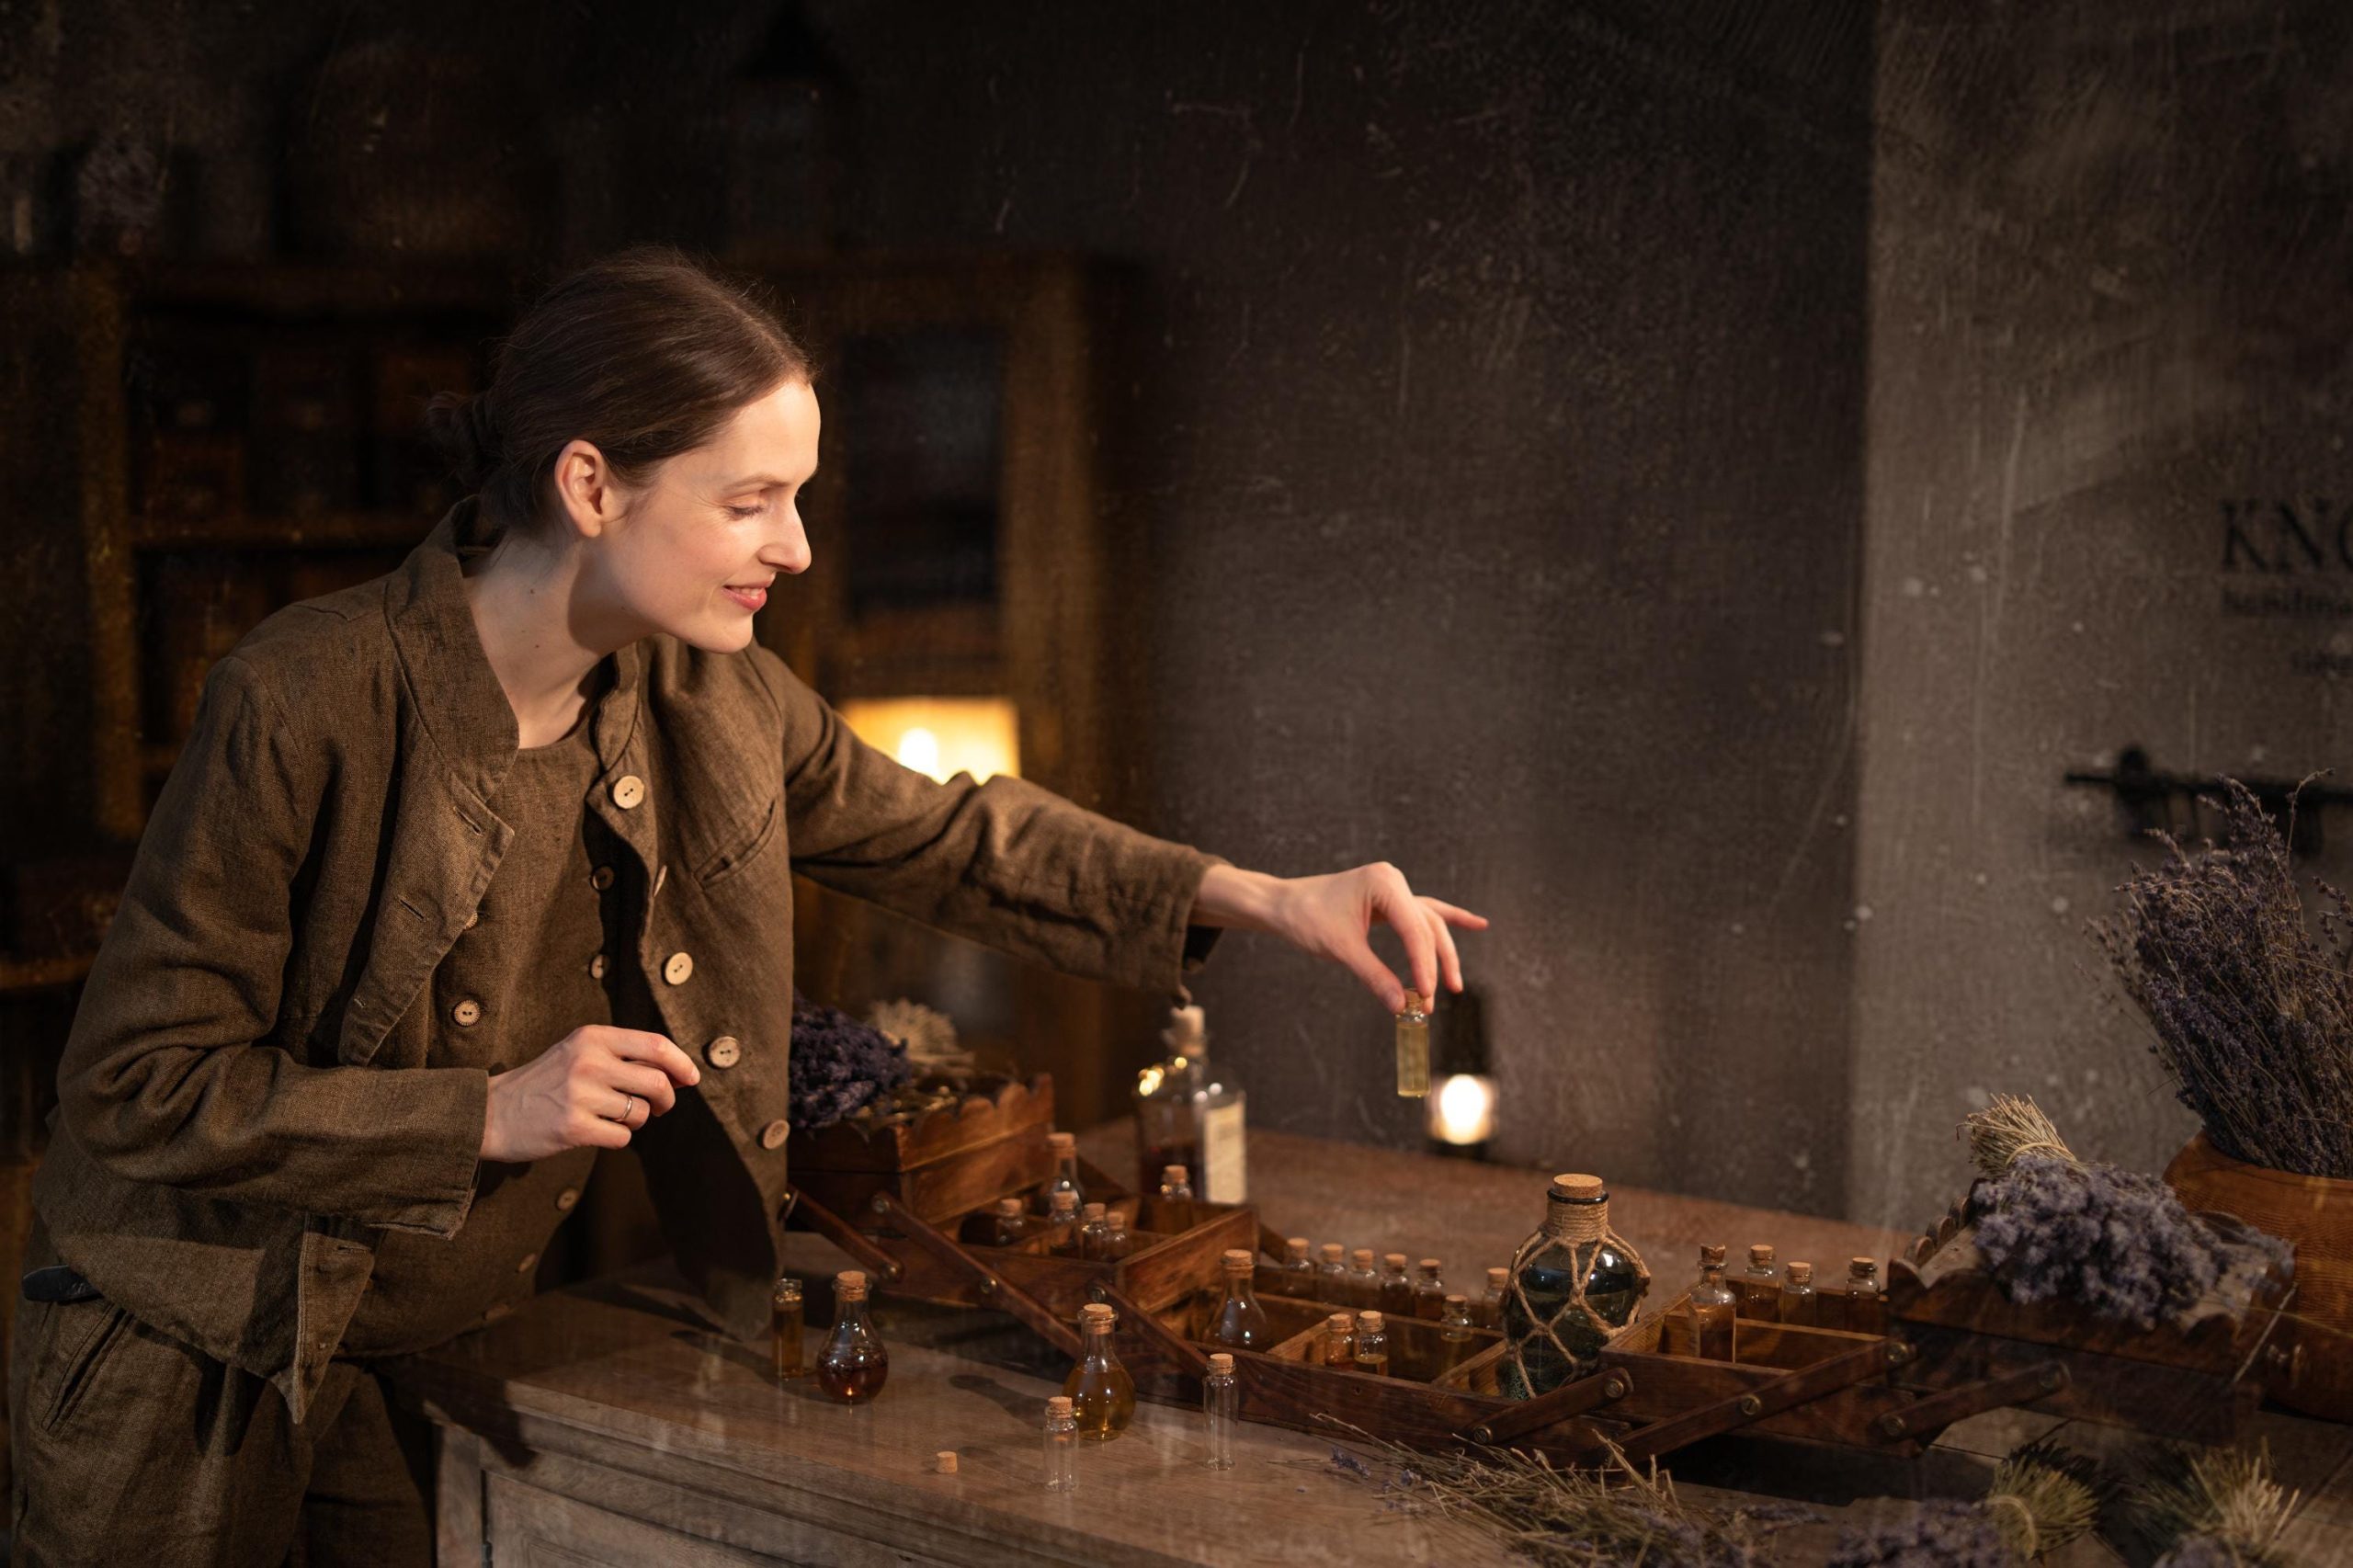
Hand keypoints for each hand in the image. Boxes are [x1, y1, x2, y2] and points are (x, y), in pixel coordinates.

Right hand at [480, 1025, 701, 1161]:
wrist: (491, 1112)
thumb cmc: (545, 1082)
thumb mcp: (579, 1052)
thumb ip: (624, 1056)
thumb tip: (681, 1073)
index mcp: (592, 1037)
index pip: (655, 1044)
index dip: (681, 1063)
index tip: (691, 1078)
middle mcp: (588, 1061)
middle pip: (657, 1082)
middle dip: (667, 1099)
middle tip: (659, 1107)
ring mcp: (580, 1095)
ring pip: (641, 1113)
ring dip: (636, 1120)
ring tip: (611, 1116)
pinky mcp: (574, 1128)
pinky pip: (622, 1137)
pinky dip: (617, 1138)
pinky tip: (595, 1131)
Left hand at [1192, 862, 1488, 1010]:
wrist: (1283, 905)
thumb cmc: (1307, 919)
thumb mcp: (1341, 949)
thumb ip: (1374, 976)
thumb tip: (1401, 1006)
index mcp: (1383, 883)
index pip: (1414, 930)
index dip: (1423, 966)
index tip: (1426, 996)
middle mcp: (1393, 881)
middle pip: (1427, 927)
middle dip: (1433, 965)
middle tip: (1435, 1001)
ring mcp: (1393, 889)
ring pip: (1427, 925)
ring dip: (1440, 955)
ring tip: (1454, 984)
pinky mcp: (1390, 901)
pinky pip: (1423, 914)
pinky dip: (1447, 921)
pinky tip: (1477, 924)